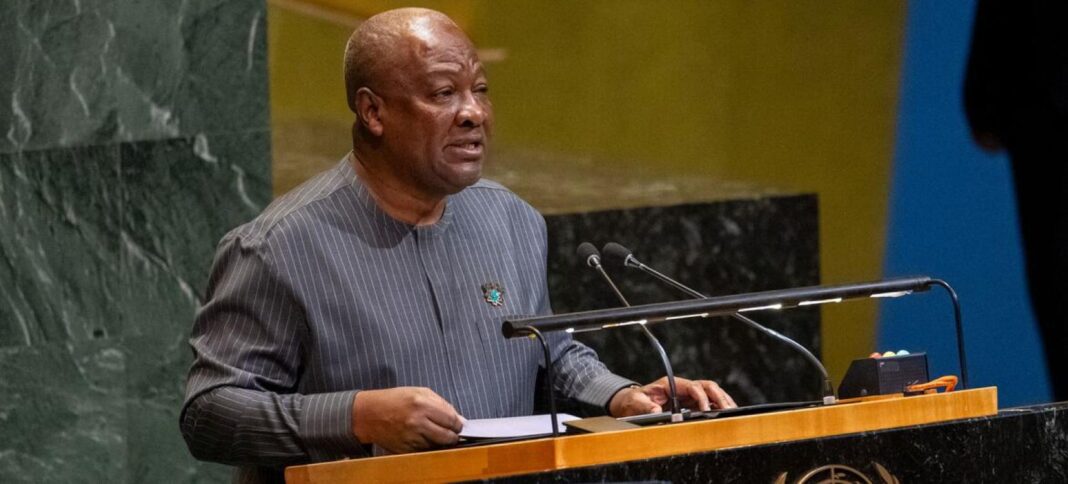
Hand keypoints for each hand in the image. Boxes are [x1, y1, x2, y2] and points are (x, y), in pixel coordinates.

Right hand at [351, 387, 464, 453]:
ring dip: (438, 440)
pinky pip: (425, 450)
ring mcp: (411, 438)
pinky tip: (420, 436)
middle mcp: (418, 422)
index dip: (458, 424)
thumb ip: (441, 404)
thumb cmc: (394, 400)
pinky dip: (427, 445)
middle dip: (452, 435)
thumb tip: (459, 420)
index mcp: (422, 404)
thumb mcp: (419, 392)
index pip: (452, 420)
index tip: (457, 425)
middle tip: (449, 431)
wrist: (368, 414)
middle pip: (448, 437)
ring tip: (430, 430)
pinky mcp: (406, 449)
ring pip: (437, 445)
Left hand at [608, 376, 736, 416]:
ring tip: (732, 412)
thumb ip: (645, 406)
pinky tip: (726, 415)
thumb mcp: (636, 402)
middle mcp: (683, 388)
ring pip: (711, 394)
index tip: (705, 410)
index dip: (701, 397)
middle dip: (719, 397)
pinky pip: (708, 403)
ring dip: (722, 401)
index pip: (693, 387)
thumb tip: (655, 411)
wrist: (631, 404)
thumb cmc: (634, 401)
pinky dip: (718, 407)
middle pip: (707, 387)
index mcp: (672, 384)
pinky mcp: (690, 404)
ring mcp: (688, 395)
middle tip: (728, 410)